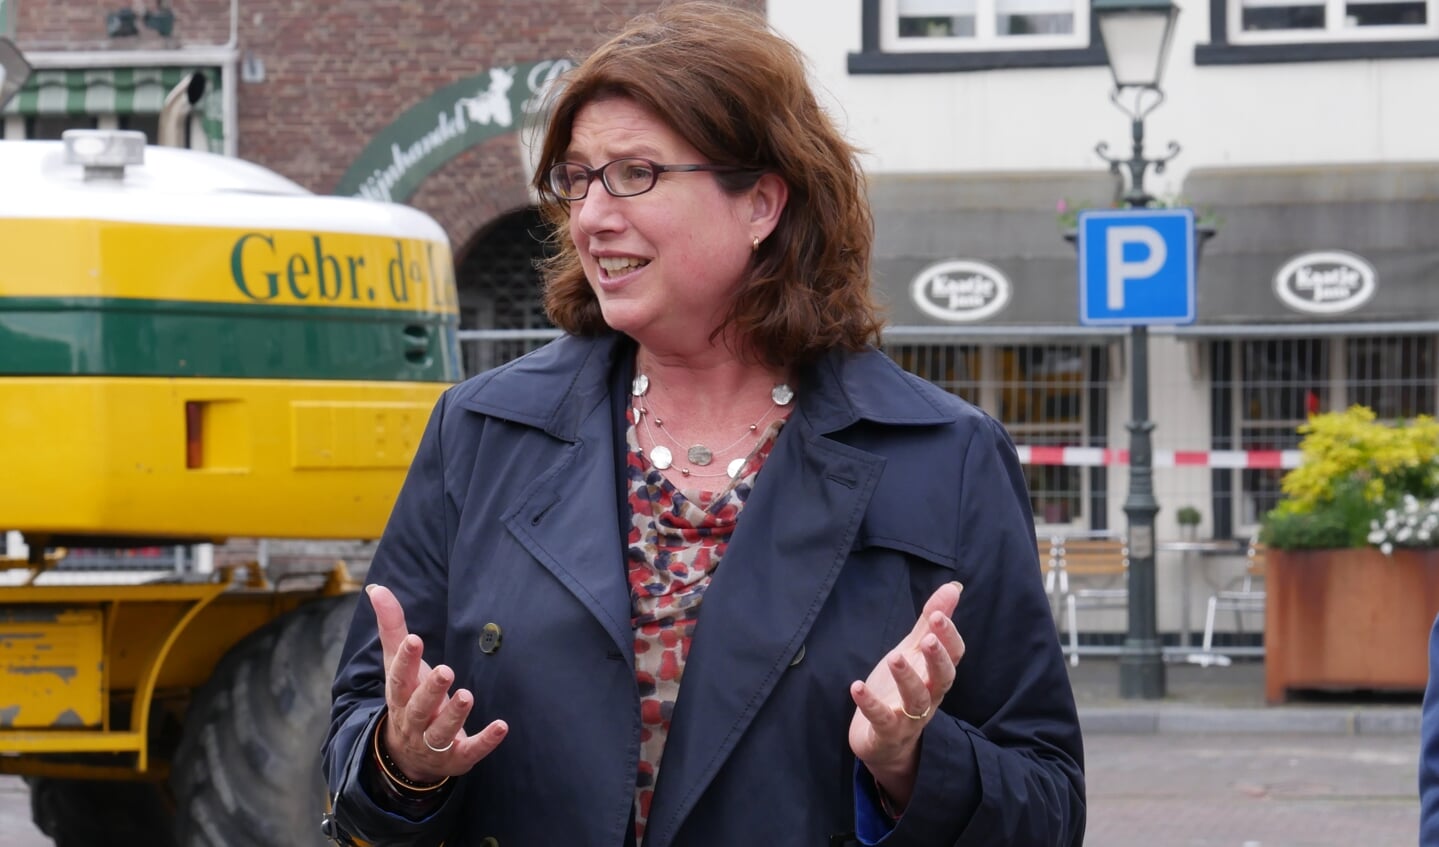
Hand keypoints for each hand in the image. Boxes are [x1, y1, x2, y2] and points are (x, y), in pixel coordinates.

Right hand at [368, 584, 507, 782]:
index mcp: (399, 696)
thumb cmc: (407, 697)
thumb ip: (391, 626)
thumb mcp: (397, 665)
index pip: (399, 678)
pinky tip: (501, 726)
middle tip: (446, 670)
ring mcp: (433, 742)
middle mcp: (413, 720)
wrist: (408, 757)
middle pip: (418, 706)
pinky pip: (471, 750)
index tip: (414, 639)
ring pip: (441, 731)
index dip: (406, 660)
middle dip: (431, 690)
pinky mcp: (457, 757)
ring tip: (467, 696)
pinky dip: (486, 740)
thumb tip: (376, 588)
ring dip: (455, 714)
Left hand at [848, 581, 964, 809]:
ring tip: (894, 657)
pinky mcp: (886, 732)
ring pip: (916, 700)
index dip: (949, 636)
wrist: (883, 742)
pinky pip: (881, 719)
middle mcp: (929, 697)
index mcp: (936, 675)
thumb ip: (930, 622)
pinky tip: (857, 687)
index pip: (954, 656)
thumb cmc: (900, 690)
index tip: (938, 615)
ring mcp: (909, 718)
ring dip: (907, 678)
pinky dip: (870, 704)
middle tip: (926, 637)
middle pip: (942, 679)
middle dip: (936, 658)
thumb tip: (953, 587)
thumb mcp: (913, 652)